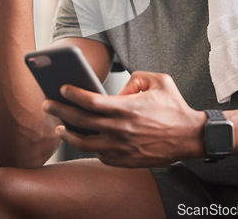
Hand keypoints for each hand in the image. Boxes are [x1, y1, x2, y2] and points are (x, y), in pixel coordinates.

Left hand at [43, 71, 205, 167]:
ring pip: (85, 142)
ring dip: (67, 134)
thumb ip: (136, 78)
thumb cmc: (175, 107)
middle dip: (60, 110)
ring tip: (59, 126)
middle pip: (81, 121)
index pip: (91, 100)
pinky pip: (99, 154)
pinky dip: (88, 147)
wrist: (190, 137)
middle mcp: (120, 128)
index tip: (62, 88)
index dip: (73, 94)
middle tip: (47, 104)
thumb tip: (119, 90)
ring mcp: (121, 147)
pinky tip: (83, 139)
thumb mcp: (159, 80)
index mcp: (127, 107)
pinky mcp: (125, 160)